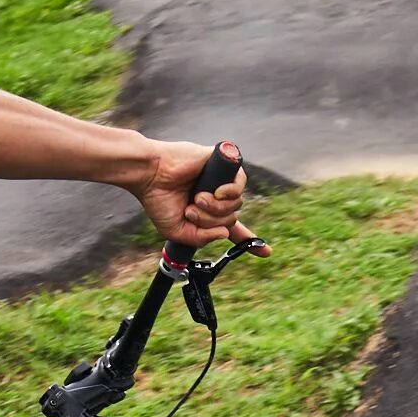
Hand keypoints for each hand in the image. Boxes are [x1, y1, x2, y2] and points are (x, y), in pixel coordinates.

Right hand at [137, 141, 252, 247]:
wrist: (150, 174)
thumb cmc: (158, 199)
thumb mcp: (178, 232)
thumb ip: (201, 239)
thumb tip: (225, 234)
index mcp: (206, 212)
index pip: (232, 229)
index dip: (248, 241)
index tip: (267, 252)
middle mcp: (215, 197)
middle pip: (231, 219)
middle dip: (212, 222)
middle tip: (191, 211)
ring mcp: (220, 181)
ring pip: (236, 205)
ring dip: (216, 208)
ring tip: (197, 198)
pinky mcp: (223, 165)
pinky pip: (240, 185)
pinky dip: (230, 193)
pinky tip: (216, 191)